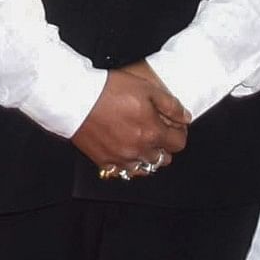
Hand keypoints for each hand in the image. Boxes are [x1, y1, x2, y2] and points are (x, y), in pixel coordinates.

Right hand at [72, 62, 189, 178]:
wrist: (75, 97)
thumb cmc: (108, 90)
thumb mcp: (146, 88)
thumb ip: (170, 105)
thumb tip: (185, 117)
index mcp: (153, 133)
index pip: (179, 143)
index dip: (179, 132)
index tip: (173, 124)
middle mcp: (139, 150)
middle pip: (164, 159)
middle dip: (164, 145)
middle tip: (156, 130)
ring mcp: (121, 159)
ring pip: (145, 168)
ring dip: (147, 157)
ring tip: (141, 141)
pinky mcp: (104, 161)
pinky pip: (123, 171)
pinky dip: (128, 163)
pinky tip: (125, 149)